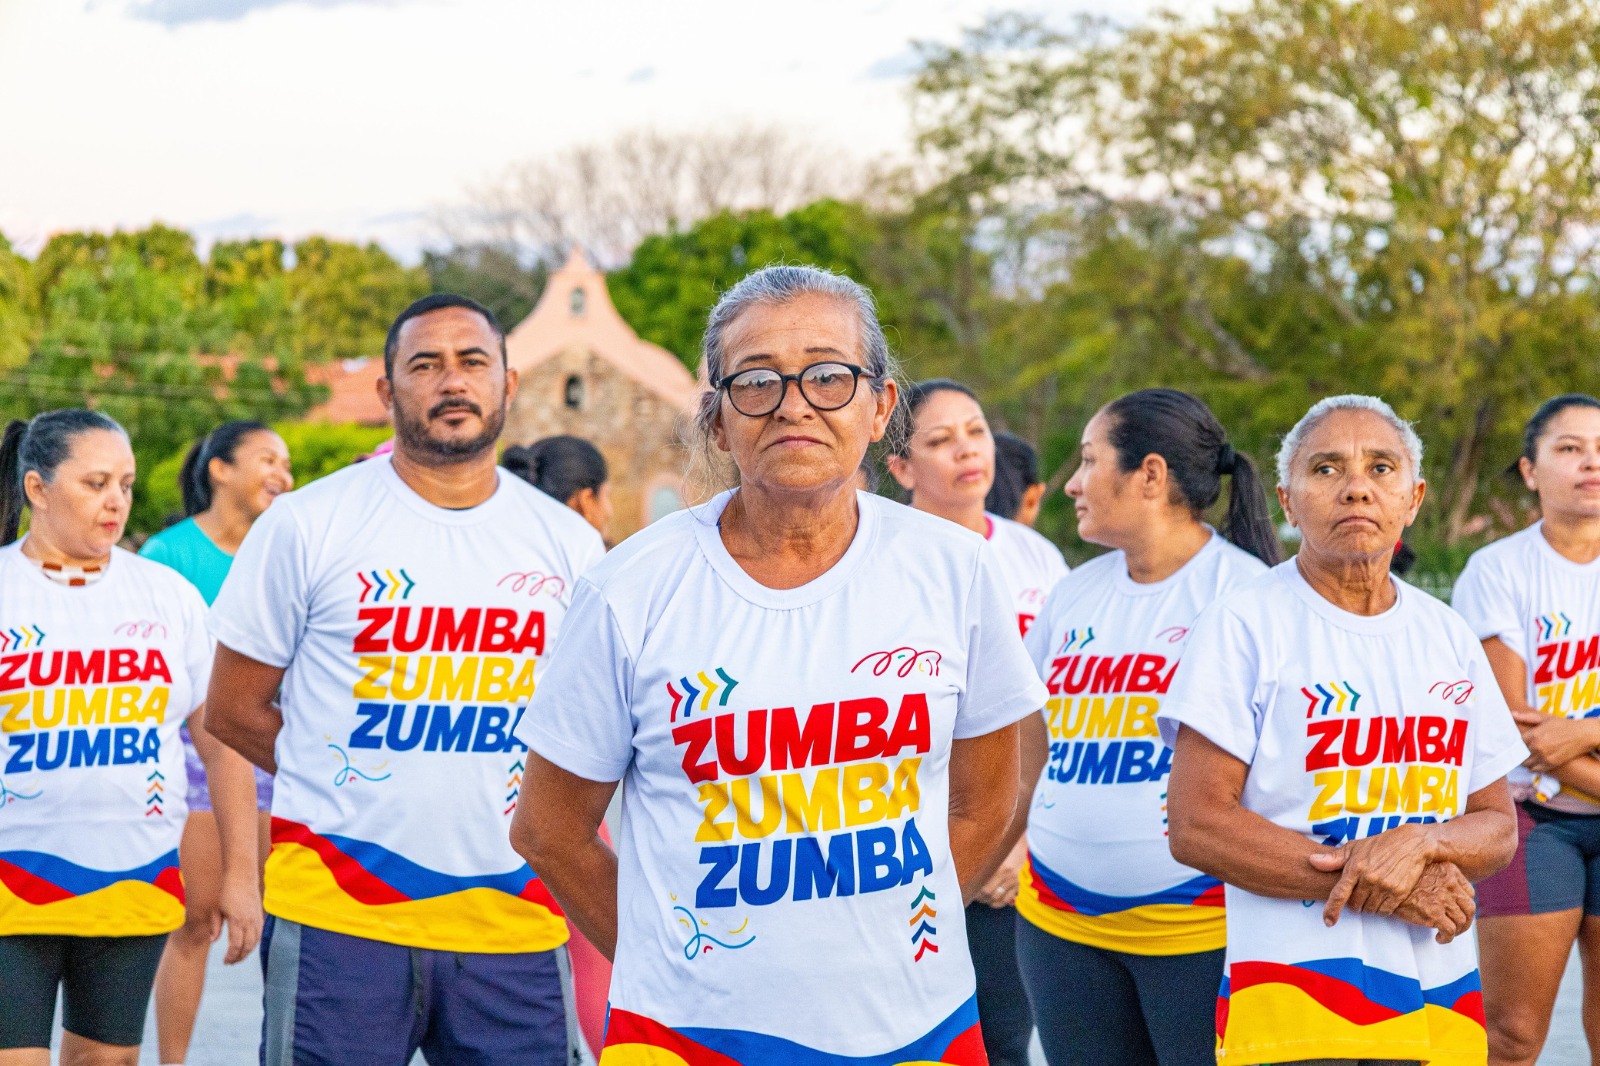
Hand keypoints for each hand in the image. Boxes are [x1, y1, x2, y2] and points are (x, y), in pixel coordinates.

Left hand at [213, 868, 263, 963]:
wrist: (242, 875)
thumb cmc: (227, 891)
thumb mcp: (217, 909)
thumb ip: (215, 926)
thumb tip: (213, 941)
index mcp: (237, 921)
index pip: (236, 946)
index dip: (231, 956)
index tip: (225, 961)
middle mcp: (249, 921)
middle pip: (248, 947)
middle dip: (239, 957)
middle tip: (231, 962)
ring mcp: (256, 918)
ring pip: (255, 941)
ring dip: (247, 951)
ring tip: (238, 956)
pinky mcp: (260, 915)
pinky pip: (259, 934)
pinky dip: (254, 942)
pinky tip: (247, 944)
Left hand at [977, 839, 1026, 908]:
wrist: (1027, 844)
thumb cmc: (1008, 846)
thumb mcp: (996, 852)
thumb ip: (987, 862)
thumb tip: (975, 873)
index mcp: (1000, 867)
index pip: (985, 887)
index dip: (977, 892)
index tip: (971, 891)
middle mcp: (1008, 876)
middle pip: (990, 894)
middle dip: (981, 897)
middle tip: (975, 896)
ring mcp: (1015, 881)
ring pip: (999, 898)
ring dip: (989, 901)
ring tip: (983, 899)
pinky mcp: (1020, 885)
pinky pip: (1008, 898)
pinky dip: (999, 903)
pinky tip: (993, 902)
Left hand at [1309, 823, 1435, 925]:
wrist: (1411, 843)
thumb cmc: (1379, 845)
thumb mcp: (1355, 847)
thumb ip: (1333, 859)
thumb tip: (1312, 861)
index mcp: (1354, 867)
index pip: (1339, 894)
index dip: (1332, 909)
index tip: (1328, 921)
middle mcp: (1369, 878)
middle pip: (1355, 905)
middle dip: (1354, 903)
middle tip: (1360, 894)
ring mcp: (1384, 886)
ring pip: (1370, 910)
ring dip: (1368, 907)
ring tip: (1372, 894)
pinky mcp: (1399, 892)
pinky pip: (1385, 911)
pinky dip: (1382, 909)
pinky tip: (1383, 898)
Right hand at [1392, 862, 1475, 943]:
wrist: (1383, 883)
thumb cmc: (1399, 877)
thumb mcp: (1422, 868)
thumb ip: (1437, 877)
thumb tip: (1444, 893)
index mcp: (1449, 870)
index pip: (1469, 891)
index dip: (1464, 904)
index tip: (1457, 911)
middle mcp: (1450, 884)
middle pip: (1470, 907)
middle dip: (1466, 920)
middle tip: (1457, 927)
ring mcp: (1443, 899)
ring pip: (1462, 921)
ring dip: (1457, 931)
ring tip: (1447, 934)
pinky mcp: (1434, 914)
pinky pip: (1450, 931)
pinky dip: (1447, 938)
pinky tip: (1439, 939)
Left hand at [1515, 710, 1599, 771]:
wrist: (1582, 735)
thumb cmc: (1562, 725)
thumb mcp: (1545, 718)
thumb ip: (1527, 717)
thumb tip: (1512, 714)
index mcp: (1533, 735)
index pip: (1515, 743)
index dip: (1513, 744)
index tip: (1512, 744)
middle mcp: (1537, 747)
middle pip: (1519, 754)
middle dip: (1518, 753)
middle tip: (1517, 752)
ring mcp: (1544, 757)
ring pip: (1526, 763)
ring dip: (1524, 761)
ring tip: (1525, 757)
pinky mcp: (1551, 764)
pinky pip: (1536, 769)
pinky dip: (1532, 767)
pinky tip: (1533, 762)